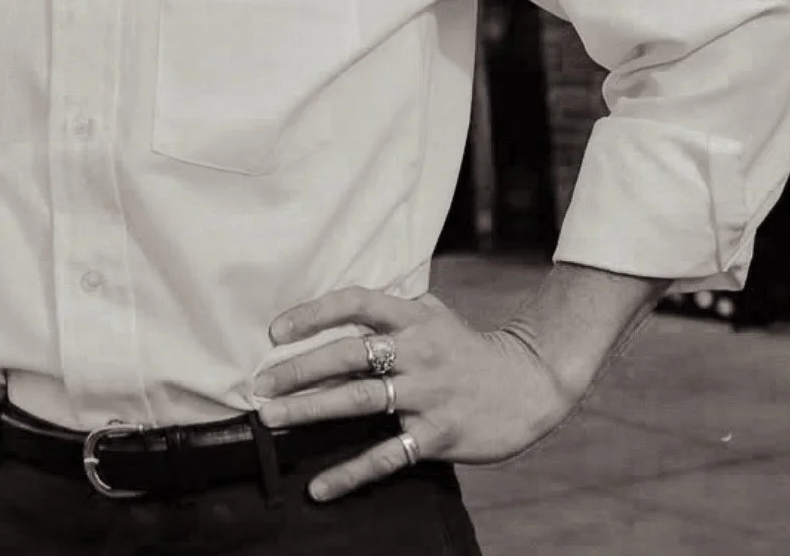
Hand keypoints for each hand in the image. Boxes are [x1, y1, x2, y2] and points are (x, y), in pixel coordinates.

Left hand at [252, 285, 576, 502]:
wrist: (529, 382)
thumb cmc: (466, 347)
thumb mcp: (432, 315)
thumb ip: (391, 310)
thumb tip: (340, 310)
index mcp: (412, 318)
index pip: (356, 303)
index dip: (314, 313)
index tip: (275, 330)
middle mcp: (418, 351)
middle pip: (349, 355)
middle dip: (299, 369)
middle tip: (260, 383)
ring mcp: (428, 394)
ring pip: (360, 401)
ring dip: (311, 410)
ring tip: (274, 418)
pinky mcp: (439, 436)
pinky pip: (387, 456)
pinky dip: (350, 473)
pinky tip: (319, 486)